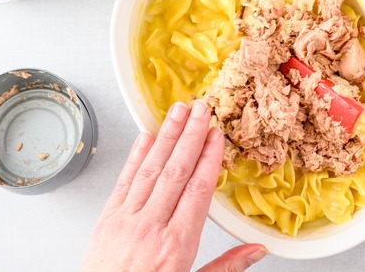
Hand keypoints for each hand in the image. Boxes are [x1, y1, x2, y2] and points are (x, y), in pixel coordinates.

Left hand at [82, 100, 266, 270]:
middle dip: (190, 137)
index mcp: (176, 246)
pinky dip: (137, 156)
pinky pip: (124, 181)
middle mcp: (150, 228)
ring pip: (150, 170)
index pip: (198, 192)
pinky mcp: (107, 220)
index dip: (209, 159)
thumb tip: (257, 249)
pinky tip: (147, 137)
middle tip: (201, 109)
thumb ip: (226, 268)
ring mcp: (125, 221)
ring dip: (166, 137)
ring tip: (178, 111)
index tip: (217, 136)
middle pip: (175, 173)